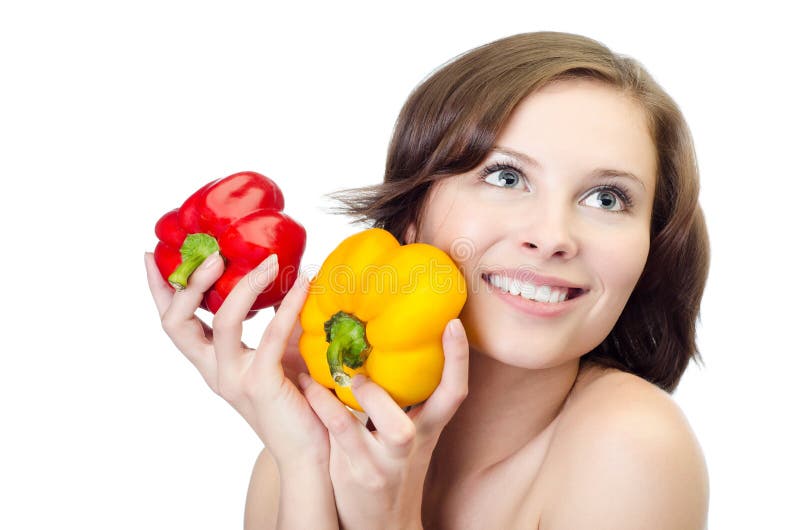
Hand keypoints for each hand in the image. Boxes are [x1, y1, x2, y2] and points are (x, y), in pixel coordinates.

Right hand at [144, 251, 328, 464]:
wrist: (308, 454)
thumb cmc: (295, 403)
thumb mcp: (276, 357)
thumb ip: (272, 325)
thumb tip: (283, 280)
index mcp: (211, 363)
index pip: (173, 322)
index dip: (158, 290)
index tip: (149, 256)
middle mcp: (214, 371)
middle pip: (177, 322)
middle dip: (188, 283)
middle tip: (211, 254)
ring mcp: (234, 379)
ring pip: (223, 323)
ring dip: (243, 287)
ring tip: (269, 261)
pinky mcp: (262, 384)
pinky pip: (272, 335)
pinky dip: (289, 305)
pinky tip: (304, 284)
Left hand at [299, 318, 469, 529]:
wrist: (380, 524)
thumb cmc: (391, 467)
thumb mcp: (410, 436)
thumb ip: (406, 399)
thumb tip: (391, 344)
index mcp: (428, 430)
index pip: (455, 394)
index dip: (458, 359)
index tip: (453, 323)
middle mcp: (410, 447)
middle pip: (421, 419)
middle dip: (389, 390)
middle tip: (368, 362)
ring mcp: (382, 464)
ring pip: (378, 428)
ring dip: (362, 395)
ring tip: (334, 368)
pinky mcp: (355, 473)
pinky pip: (338, 431)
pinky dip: (322, 404)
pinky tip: (308, 383)